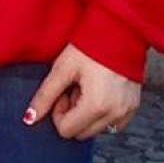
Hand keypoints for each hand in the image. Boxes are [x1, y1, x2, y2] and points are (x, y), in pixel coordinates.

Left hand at [23, 44, 140, 139]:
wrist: (118, 29)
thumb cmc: (89, 45)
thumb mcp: (63, 67)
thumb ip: (45, 94)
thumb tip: (29, 118)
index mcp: (96, 106)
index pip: (67, 130)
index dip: (58, 111)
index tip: (62, 90)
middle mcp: (114, 114)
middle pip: (82, 133)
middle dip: (72, 113)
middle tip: (73, 87)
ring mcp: (127, 112)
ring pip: (96, 129)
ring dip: (87, 113)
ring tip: (87, 86)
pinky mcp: (134, 108)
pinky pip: (113, 123)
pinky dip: (102, 112)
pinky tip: (99, 89)